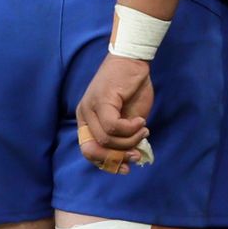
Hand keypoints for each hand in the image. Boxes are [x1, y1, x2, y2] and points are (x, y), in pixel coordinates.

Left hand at [75, 54, 153, 174]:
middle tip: (136, 154)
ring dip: (129, 140)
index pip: (88, 151)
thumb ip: (127, 136)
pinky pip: (112, 127)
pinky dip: (130, 129)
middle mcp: (84, 115)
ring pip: (106, 139)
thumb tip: (132, 158)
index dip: (106, 163)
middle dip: (117, 157)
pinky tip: (140, 121)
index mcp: (87, 120)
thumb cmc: (133, 87)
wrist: (134, 60)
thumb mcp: (131, 118)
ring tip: (143, 130)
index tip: (126, 168)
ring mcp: (89, 107)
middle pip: (93, 149)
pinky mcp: (100, 101)